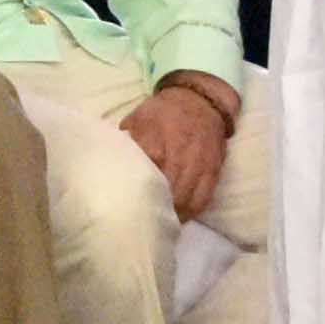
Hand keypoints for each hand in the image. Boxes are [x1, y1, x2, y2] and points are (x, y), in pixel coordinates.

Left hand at [123, 81, 233, 222]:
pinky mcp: (214, 171)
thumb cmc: (163, 111)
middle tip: (144, 222)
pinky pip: (204, 199)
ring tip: (162, 223)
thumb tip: (110, 161)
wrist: (200, 100)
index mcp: (156, 146)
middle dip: (158, 212)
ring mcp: (199, 167)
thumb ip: (126, 142)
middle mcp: (180, 159)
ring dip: (175, 216)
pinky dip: (192, 211)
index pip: (145, 180)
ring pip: (188, 203)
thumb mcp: (137, 119)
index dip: (137, 197)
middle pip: (168, 197)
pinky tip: (181, 217)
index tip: (128, 208)